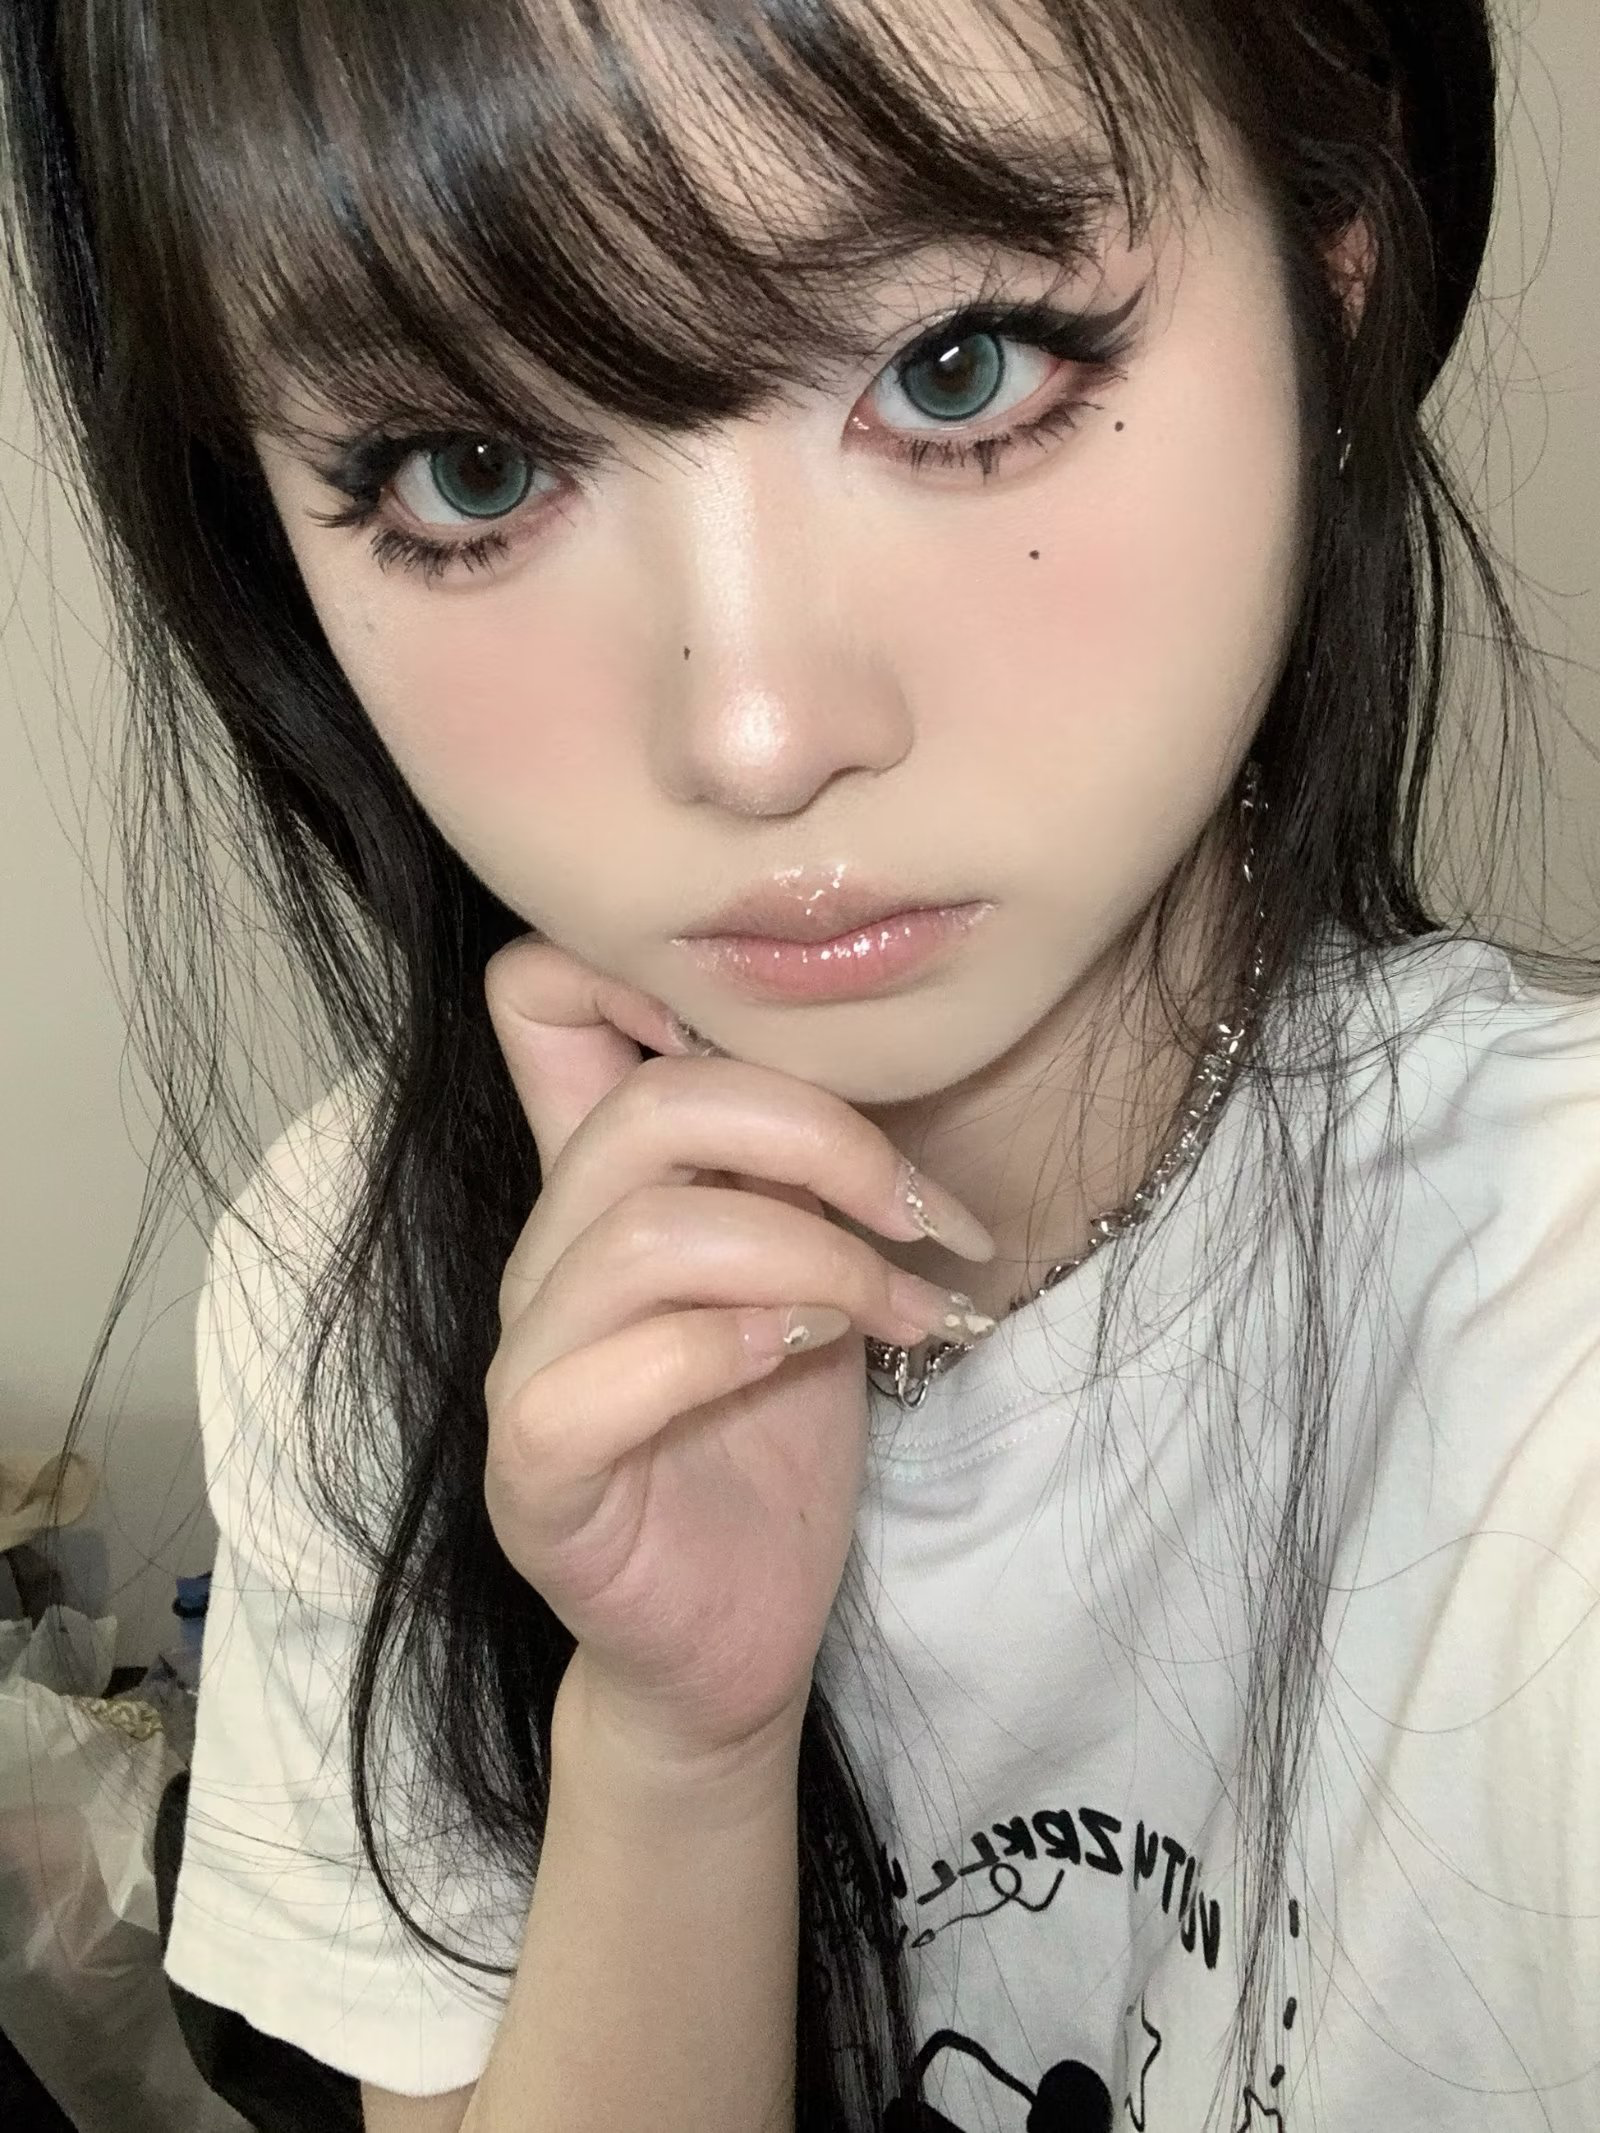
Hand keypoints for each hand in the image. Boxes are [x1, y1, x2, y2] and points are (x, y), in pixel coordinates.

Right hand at [481, 932, 993, 1768]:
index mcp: (601, 1186)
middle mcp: (548, 1256)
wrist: (734, 1634)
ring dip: (813, 1255)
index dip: (641, 964)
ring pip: (647, 1235)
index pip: (536, 998)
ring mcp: (530, 1363)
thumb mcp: (808, 1264)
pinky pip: (603, 1376)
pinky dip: (727, 1347)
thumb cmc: (771, 1438)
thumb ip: (797, 1160)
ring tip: (899, 1310)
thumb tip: (877, 1041)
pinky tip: (809, 1357)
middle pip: (648, 1111)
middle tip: (928, 1222)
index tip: (797, 1037)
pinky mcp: (538, 1470)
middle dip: (825, 1142)